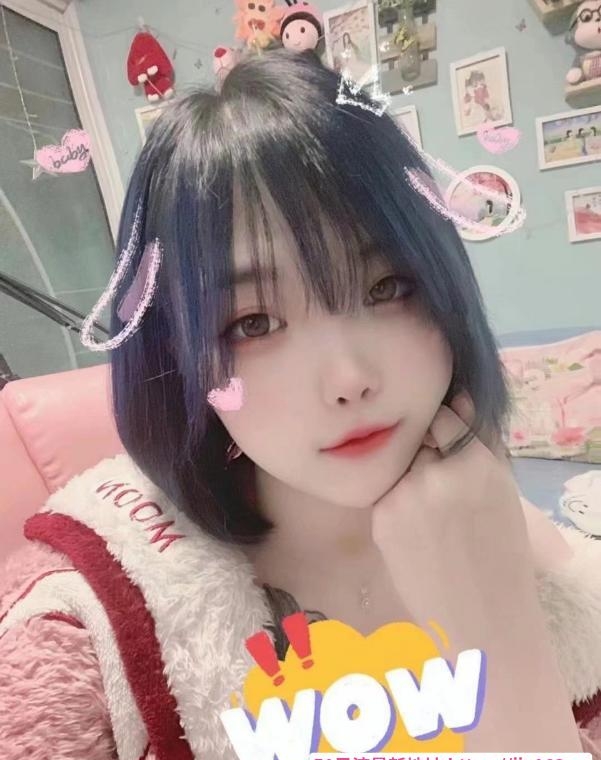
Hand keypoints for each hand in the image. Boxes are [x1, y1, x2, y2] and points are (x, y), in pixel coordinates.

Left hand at [371, 392, 539, 647]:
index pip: (442, 415)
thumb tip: (458, 399)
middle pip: (416, 442)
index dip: (440, 428)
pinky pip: (386, 494)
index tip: (441, 442)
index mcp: (475, 462)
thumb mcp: (502, 490)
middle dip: (423, 456)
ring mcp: (404, 495)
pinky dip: (396, 506)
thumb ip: (478, 443)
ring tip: (428, 519)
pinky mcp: (381, 517)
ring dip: (407, 482)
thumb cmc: (499, 551)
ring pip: (398, 469)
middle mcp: (436, 472)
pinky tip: (415, 534)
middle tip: (437, 491)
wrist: (480, 613)